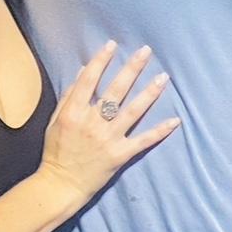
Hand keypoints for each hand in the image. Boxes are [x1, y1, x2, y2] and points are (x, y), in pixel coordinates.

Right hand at [39, 40, 179, 203]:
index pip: (88, 81)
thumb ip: (69, 95)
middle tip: (146, 51)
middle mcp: (92, 124)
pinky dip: (160, 131)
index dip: (101, 61)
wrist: (59, 187)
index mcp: (74, 113)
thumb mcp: (56, 122)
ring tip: (164, 76)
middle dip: (132, 69)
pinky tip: (175, 120)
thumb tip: (84, 69)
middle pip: (116, 91)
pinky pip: (143, 140)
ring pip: (133, 111)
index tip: (113, 44)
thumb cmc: (56, 152)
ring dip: (150, 93)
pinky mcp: (119, 155)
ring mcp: (108, 139)